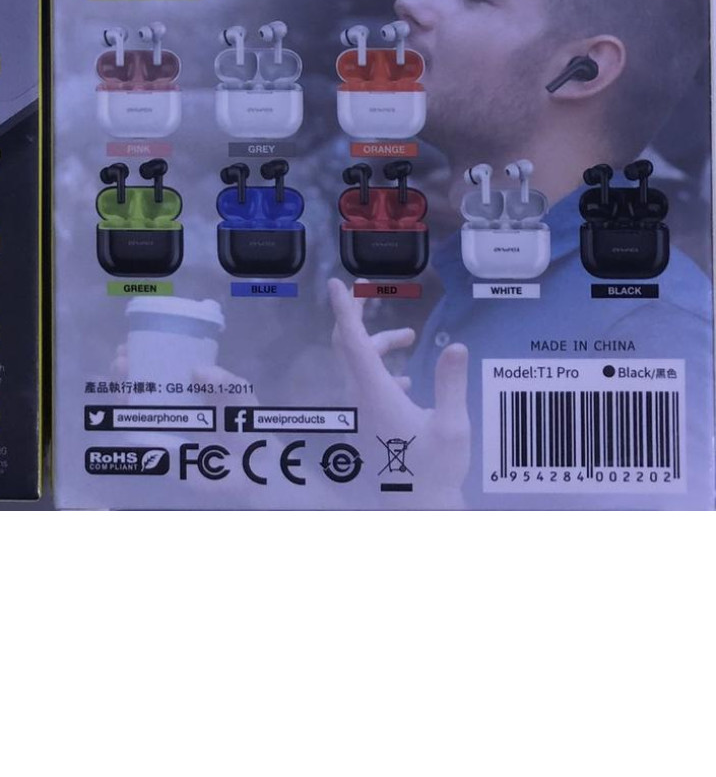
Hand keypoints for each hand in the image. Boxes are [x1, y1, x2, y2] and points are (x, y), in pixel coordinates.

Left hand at [327, 278, 470, 503]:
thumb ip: (451, 384)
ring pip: (358, 365)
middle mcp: (359, 398)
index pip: (354, 342)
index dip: (345, 311)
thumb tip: (456, 346)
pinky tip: (405, 377)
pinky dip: (380, 368)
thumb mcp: (451, 427)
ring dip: (379, 344)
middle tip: (367, 291)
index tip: (336, 284)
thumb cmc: (436, 470)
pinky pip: (364, 383)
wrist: (418, 508)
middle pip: (347, 346)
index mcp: (374, 394)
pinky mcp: (364, 422)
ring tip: (409, 335)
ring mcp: (359, 411)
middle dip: (355, 316)